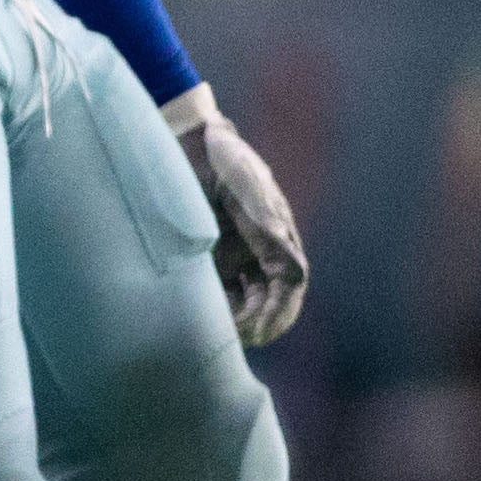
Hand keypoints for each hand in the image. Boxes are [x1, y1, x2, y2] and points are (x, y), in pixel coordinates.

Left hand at [164, 87, 308, 346]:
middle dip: (255, 325)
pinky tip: (191, 321)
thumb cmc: (220, 157)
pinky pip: (213, 291)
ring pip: (242, 301)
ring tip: (209, 337)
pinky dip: (208, 309)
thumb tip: (296, 272)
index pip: (288, 286)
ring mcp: (232, 255)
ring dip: (232, 322)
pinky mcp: (204, 257)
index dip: (277, 313)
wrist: (184, 137)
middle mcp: (258, 251)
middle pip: (267, 301)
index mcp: (278, 236)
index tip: (257, 332)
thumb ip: (266, 226)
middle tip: (229, 343)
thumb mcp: (245, 187)